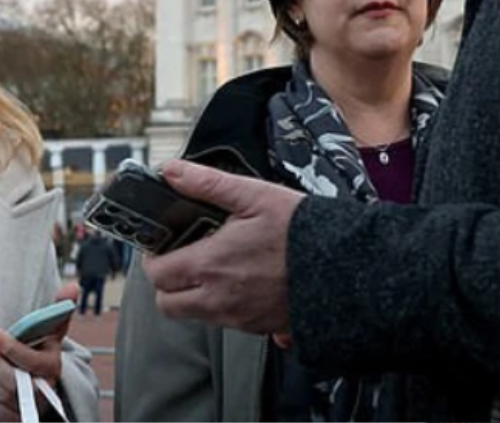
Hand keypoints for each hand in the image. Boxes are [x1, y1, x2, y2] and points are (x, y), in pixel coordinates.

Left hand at [0, 287, 76, 421]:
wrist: (46, 380)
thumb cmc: (45, 350)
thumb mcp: (54, 330)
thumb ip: (59, 310)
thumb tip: (73, 287)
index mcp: (52, 365)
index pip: (31, 361)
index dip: (10, 348)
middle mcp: (44, 388)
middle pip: (14, 381)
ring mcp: (31, 405)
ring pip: (4, 395)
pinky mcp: (19, 416)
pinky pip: (2, 415)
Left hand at [141, 160, 304, 334]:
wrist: (347, 268)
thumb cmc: (303, 232)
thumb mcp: (254, 195)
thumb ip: (207, 183)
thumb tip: (171, 171)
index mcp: (211, 265)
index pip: (157, 275)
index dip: (152, 259)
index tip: (162, 246)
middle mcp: (220, 299)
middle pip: (168, 305)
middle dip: (167, 284)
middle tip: (181, 260)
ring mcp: (240, 318)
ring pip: (196, 316)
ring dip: (194, 296)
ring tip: (213, 267)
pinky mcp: (260, 328)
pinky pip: (228, 323)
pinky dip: (225, 306)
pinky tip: (241, 283)